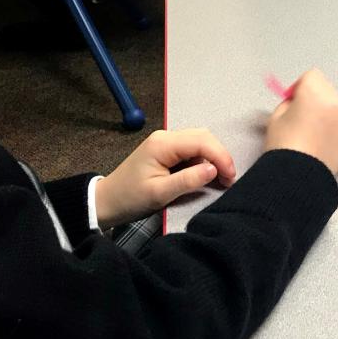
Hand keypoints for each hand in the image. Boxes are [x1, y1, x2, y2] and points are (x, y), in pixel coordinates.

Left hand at [95, 128, 236, 227]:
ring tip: (220, 178)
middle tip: (229, 179)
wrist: (106, 202)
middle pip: (203, 137)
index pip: (201, 142)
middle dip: (219, 156)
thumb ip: (188, 180)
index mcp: (163, 144)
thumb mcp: (160, 193)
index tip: (231, 177)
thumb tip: (214, 170)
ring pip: (199, 142)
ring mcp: (165, 142)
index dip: (220, 157)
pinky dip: (203, 160)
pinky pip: (191, 149)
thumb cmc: (131, 198)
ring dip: (213, 157)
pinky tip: (206, 175)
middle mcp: (165, 137)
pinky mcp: (166, 150)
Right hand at [264, 68, 337, 174]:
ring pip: (337, 107)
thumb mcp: (276, 116)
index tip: (294, 98)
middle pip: (326, 89)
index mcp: (315, 93)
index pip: (311, 76)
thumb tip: (297, 101)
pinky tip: (321, 142)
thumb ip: (290, 102)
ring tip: (312, 132)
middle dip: (316, 97)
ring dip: (327, 113)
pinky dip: (335, 129)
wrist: (297, 175)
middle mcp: (335, 103)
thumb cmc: (283, 146)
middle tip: (302, 116)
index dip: (300, 87)